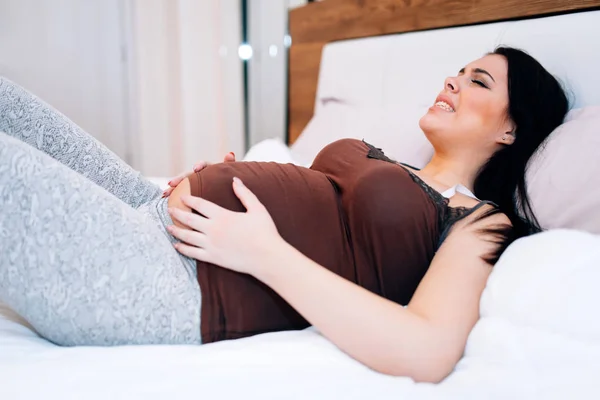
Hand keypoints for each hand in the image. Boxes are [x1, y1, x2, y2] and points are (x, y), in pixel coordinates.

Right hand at [162, 152, 235, 196]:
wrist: (231, 191)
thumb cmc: (231, 180)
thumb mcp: (231, 173)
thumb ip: (230, 164)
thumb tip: (230, 154)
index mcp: (210, 169)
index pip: (203, 165)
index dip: (199, 165)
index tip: (196, 169)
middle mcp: (200, 175)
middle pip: (188, 175)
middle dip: (179, 179)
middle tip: (171, 184)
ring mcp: (195, 184)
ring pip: (182, 185)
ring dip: (173, 189)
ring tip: (165, 194)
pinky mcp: (192, 192)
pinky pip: (182, 193)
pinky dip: (174, 195)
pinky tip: (165, 200)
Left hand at [167, 178, 283, 275]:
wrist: (267, 257)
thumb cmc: (265, 232)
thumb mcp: (257, 208)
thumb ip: (244, 193)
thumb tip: (235, 180)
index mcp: (222, 216)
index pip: (200, 204)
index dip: (189, 199)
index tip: (182, 196)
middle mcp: (213, 229)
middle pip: (189, 219)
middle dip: (177, 213)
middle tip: (169, 210)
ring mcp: (211, 245)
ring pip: (187, 236)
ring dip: (175, 231)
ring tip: (167, 227)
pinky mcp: (213, 258)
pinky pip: (192, 253)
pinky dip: (182, 248)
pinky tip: (177, 246)